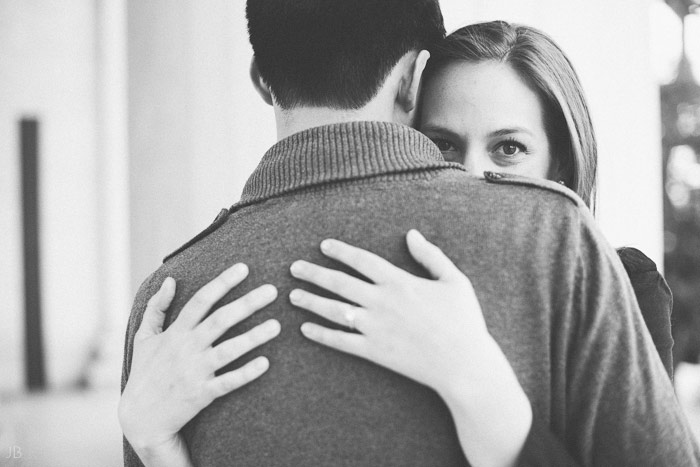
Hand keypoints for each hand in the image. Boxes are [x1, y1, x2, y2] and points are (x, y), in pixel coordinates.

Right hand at [119, 264, 280, 466]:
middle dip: (247, 304)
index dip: (222, 283)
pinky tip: (265, 363)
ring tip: (277, 325)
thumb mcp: (143, 338)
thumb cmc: (144, 374)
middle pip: (220, 320)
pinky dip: (246, 373)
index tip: (244, 268)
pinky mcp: (201, 394)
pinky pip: (228, 382)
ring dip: (254, 337)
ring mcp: (195, 371)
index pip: (201, 301)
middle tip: (272, 290)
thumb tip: (170, 280)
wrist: (139, 419)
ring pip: (228, 350)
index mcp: (175, 332)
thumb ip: (156, 308)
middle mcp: (186, 348)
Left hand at [289, 230, 530, 466]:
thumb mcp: (455, 280)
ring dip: (311, 302)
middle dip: (314, 273)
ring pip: (334, 310)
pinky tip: (305, 329)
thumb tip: (411, 233)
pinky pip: (341, 341)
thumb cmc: (463, 321)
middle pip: (339, 283)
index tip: (323, 246)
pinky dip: (321, 335)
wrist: (464, 364)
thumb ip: (431, 255)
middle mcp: (382, 302)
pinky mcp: (374, 351)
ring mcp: (375, 327)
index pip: (362, 260)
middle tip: (294, 268)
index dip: (340, 251)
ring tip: (292, 296)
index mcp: (400, 282)